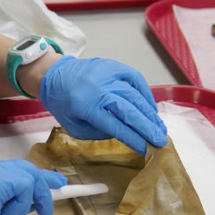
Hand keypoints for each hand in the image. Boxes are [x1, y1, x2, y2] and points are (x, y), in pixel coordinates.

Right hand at [0, 160, 66, 214]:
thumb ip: (12, 200)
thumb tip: (36, 198)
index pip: (16, 170)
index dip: (38, 177)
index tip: (54, 183)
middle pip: (25, 169)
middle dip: (43, 185)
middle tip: (52, 200)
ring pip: (27, 179)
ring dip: (24, 206)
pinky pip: (23, 189)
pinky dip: (19, 208)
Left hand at [40, 56, 167, 154]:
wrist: (54, 75)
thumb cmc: (63, 104)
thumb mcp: (74, 127)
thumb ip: (99, 132)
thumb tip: (125, 134)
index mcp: (85, 106)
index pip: (115, 125)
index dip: (133, 138)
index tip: (147, 149)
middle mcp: (98, 88)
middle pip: (129, 109)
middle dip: (147, 127)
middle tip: (160, 140)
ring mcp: (108, 74)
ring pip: (135, 95)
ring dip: (150, 113)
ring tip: (159, 128)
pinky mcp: (113, 65)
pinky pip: (135, 78)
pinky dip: (146, 93)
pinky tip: (151, 108)